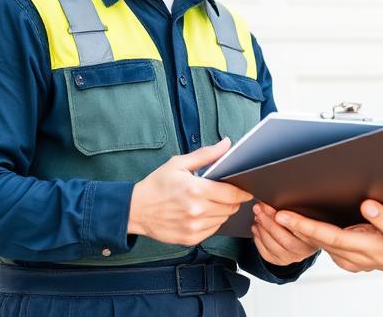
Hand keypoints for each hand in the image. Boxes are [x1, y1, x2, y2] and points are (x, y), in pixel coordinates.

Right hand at [127, 137, 252, 245]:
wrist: (136, 209)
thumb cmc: (157, 184)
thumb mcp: (179, 163)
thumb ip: (206, 154)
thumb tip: (226, 144)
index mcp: (196, 190)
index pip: (232, 194)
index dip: (242, 191)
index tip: (246, 188)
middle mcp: (197, 211)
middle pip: (231, 208)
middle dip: (233, 200)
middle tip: (225, 192)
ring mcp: (194, 227)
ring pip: (223, 219)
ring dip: (223, 210)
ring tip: (211, 201)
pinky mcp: (191, 239)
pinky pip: (213, 230)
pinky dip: (213, 221)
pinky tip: (203, 212)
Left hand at [251, 202, 319, 265]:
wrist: (304, 237)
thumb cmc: (303, 221)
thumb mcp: (305, 214)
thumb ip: (296, 211)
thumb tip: (279, 201)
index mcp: (314, 237)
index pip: (302, 231)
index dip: (289, 221)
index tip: (278, 212)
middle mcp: (303, 251)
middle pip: (285, 240)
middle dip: (269, 222)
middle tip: (260, 209)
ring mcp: (291, 258)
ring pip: (273, 247)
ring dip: (262, 230)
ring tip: (257, 216)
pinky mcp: (280, 261)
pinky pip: (266, 254)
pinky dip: (258, 240)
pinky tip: (256, 228)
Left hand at [273, 199, 382, 272]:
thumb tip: (369, 206)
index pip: (342, 236)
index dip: (316, 226)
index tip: (301, 216)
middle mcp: (368, 257)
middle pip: (329, 241)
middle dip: (302, 227)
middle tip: (279, 215)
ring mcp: (357, 262)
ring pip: (324, 246)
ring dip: (301, 233)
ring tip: (279, 218)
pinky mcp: (350, 262)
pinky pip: (327, 248)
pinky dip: (310, 237)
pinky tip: (297, 226)